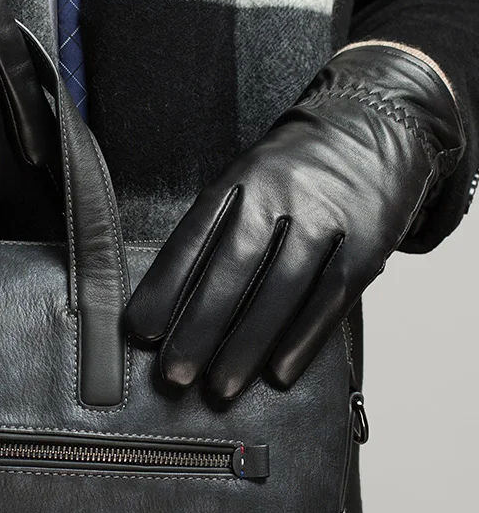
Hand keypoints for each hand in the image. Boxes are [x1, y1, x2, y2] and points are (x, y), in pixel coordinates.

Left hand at [125, 44, 464, 400]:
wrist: (372, 125)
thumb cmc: (294, 166)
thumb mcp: (250, 174)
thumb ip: (220, 224)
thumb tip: (178, 293)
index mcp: (240, 179)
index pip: (194, 237)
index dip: (166, 286)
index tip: (141, 330)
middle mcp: (279, 196)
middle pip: (234, 267)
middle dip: (200, 325)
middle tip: (172, 374)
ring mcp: (326, 218)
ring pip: (280, 288)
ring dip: (247, 343)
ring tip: (219, 387)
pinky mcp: (366, 243)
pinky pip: (330, 296)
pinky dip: (303, 337)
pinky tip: (278, 373)